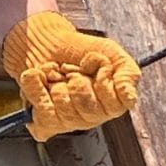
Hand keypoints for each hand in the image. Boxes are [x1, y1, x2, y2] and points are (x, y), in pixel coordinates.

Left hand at [1, 12, 139, 141]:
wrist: (45, 42)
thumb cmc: (79, 51)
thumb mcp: (109, 53)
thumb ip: (127, 73)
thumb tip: (130, 98)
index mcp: (111, 105)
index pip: (116, 104)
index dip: (104, 81)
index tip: (94, 66)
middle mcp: (91, 118)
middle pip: (89, 109)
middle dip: (77, 79)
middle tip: (72, 70)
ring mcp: (68, 123)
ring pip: (65, 108)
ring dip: (56, 80)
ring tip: (56, 74)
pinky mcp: (44, 122)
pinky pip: (42, 110)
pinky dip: (35, 84)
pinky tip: (39, 76)